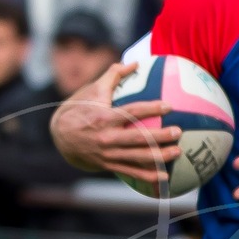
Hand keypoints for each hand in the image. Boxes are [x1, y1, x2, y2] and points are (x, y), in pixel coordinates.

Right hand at [50, 61, 179, 181]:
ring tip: (178, 152)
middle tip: (178, 132)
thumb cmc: (80, 108)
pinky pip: (131, 172)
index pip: (132, 112)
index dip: (151, 109)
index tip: (168, 106)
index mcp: (105, 117)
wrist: (60, 136)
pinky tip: (165, 177)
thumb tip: (135, 62)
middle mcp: (107, 137)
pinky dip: (148, 176)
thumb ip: (114, 75)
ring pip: (138, 158)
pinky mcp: (109, 165)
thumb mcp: (93, 90)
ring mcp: (108, 154)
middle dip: (160, 136)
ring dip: (159, 157)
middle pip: (138, 138)